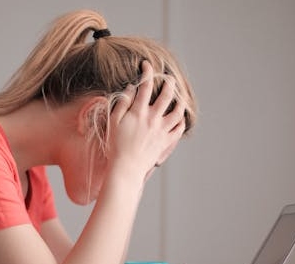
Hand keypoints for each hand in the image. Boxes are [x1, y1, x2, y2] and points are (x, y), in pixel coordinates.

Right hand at [108, 61, 186, 180]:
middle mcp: (153, 118)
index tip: (147, 65)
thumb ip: (122, 103)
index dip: (147, 72)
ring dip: (180, 101)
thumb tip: (132, 88)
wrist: (126, 168)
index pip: (145, 86)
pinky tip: (179, 117)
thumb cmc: (116, 145)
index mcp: (139, 112)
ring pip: (178, 111)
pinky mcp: (166, 142)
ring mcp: (162, 130)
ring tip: (178, 96)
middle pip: (167, 95)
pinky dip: (181, 121)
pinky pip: (179, 129)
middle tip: (168, 78)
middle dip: (169, 82)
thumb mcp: (113, 122)